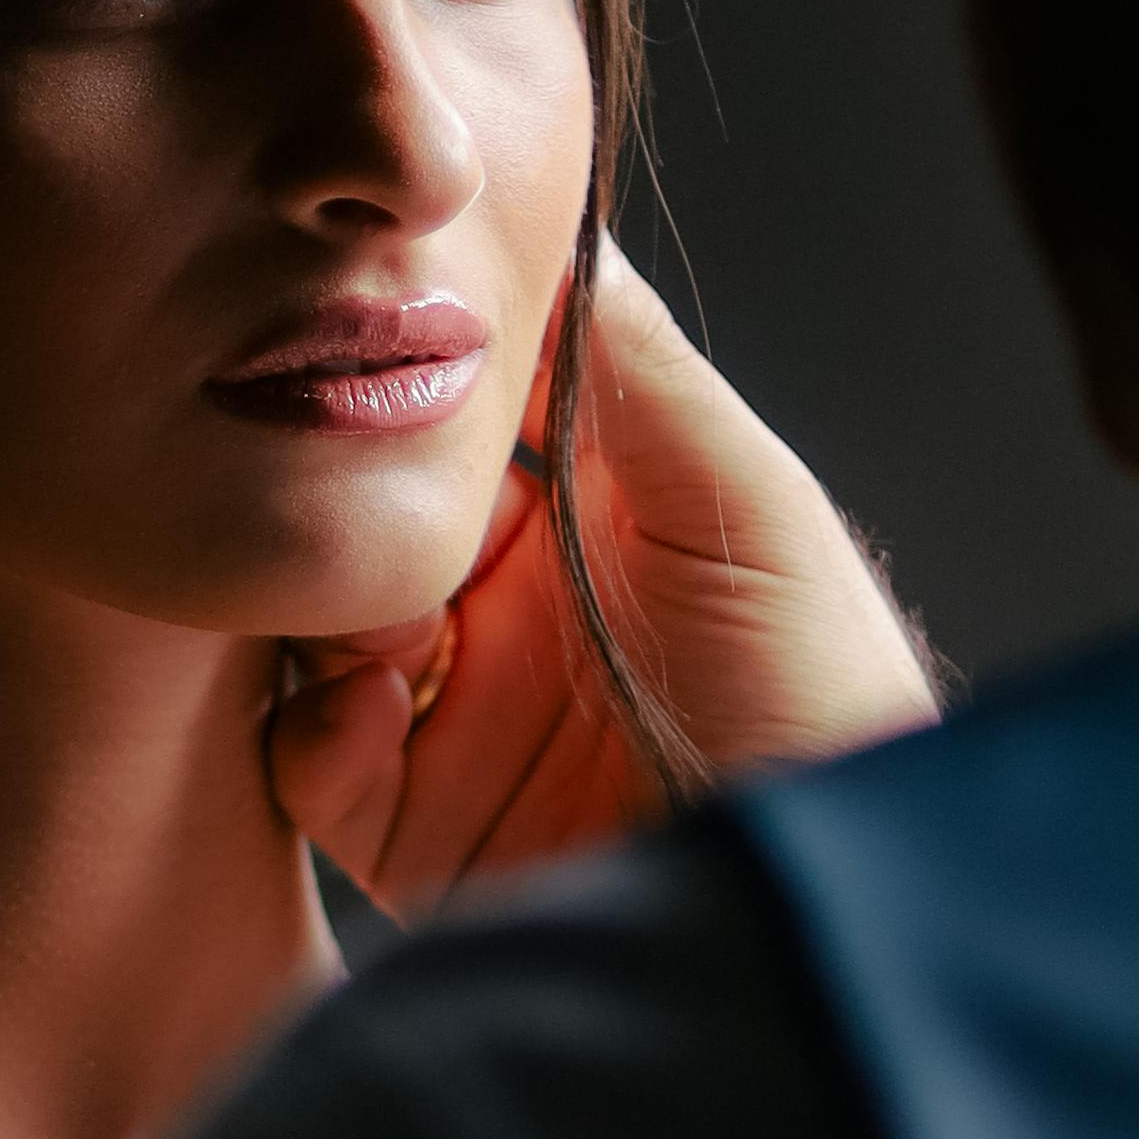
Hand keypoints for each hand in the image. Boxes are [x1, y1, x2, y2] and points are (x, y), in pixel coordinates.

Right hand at [265, 256, 938, 904]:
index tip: (347, 324)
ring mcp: (463, 720)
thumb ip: (635, 369)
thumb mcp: (744, 502)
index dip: (406, 371)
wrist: (820, 910)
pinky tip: (370, 704)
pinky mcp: (422, 830)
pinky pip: (311, 757)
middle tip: (344, 473)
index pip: (461, 416)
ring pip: (318, 623)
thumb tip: (558, 227)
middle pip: (367, 510)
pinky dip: (317, 722)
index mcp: (596, 520)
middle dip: (339, 486)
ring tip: (368, 603)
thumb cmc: (828, 696)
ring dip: (320, 599)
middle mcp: (518, 611)